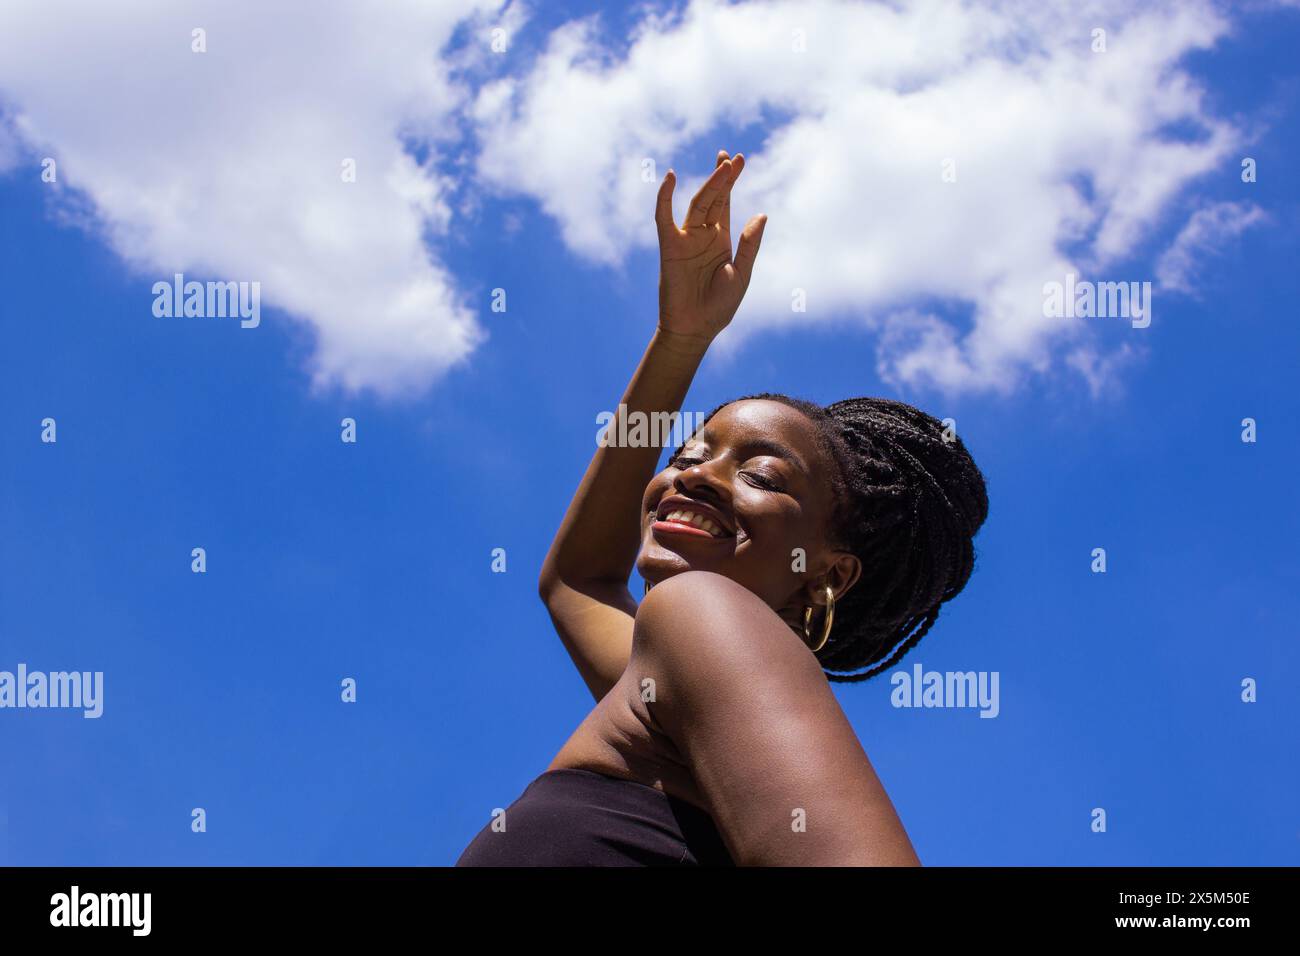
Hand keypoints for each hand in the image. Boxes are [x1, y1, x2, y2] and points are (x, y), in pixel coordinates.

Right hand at [656, 150, 766, 344]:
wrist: (695, 328)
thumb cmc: (720, 306)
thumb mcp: (741, 274)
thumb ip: (749, 245)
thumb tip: (761, 215)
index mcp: (721, 239)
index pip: (726, 202)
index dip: (731, 181)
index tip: (739, 159)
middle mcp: (703, 235)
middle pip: (713, 197)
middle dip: (722, 177)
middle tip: (731, 157)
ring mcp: (686, 239)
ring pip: (697, 204)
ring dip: (709, 185)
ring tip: (722, 166)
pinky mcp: (669, 247)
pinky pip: (664, 218)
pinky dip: (664, 198)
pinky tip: (670, 179)